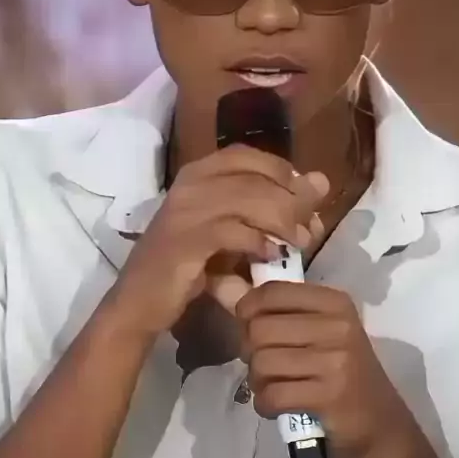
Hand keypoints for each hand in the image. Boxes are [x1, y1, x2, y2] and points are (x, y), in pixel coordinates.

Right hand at [114, 145, 327, 336]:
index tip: (302, 199)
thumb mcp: (229, 230)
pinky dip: (259, 242)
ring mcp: (186, 210)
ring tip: (298, 243)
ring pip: (249, 199)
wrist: (138, 302)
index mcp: (198, 173)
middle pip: (256, 176)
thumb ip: (267, 208)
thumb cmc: (188, 264)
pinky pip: (234, 231)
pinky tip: (271, 256)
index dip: (282, 171)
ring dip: (283, 221)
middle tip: (310, 229)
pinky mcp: (186, 240)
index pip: (248, 155)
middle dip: (293, 201)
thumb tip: (320, 183)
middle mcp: (191, 183)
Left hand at [238, 281, 435, 457]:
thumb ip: (286, 312)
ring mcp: (335, 361)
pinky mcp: (330, 396)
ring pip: (262, 361)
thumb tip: (234, 301)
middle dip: (249, 349)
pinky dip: (264, 403)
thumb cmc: (342, 369)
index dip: (247, 308)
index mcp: (334, 302)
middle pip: (260, 328)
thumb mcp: (323, 329)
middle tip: (260, 363)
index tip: (248, 326)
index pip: (272, 292)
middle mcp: (337, 326)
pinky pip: (272, 395)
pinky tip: (274, 404)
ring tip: (269, 384)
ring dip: (256, 380)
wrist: (379, 421)